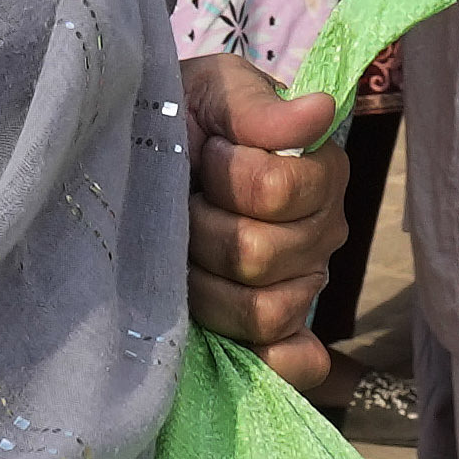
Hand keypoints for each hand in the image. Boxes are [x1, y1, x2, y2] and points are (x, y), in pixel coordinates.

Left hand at [182, 48, 355, 382]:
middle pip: (261, 254)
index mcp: (318, 175)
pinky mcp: (275, 333)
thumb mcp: (211, 93)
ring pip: (262, 310)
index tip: (209, 148)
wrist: (137, 159)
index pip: (276, 191)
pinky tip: (236, 350)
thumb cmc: (181, 118)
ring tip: (184, 250)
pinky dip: (273, 363)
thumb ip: (259, 108)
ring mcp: (299, 287)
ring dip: (205, 282)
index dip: (228, 173)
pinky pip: (296, 365)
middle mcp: (321, 235)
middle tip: (187, 204)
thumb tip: (321, 111)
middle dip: (204, 228)